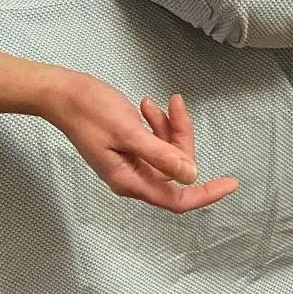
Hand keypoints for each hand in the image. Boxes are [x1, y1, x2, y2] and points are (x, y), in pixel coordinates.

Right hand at [41, 73, 238, 212]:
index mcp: (130, 181)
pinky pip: (155, 142)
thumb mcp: (128, 132)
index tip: (231, 183)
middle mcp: (132, 177)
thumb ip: (160, 155)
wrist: (61, 94)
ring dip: (169, 128)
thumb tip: (190, 176)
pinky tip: (147, 106)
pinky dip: (158, 125)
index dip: (206, 194)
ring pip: (167, 153)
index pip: (176, 199)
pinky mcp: (128, 147)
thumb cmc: (89, 112)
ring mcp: (130, 163)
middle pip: (175, 170)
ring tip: (156, 104)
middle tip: (177, 107)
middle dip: (182, 139)